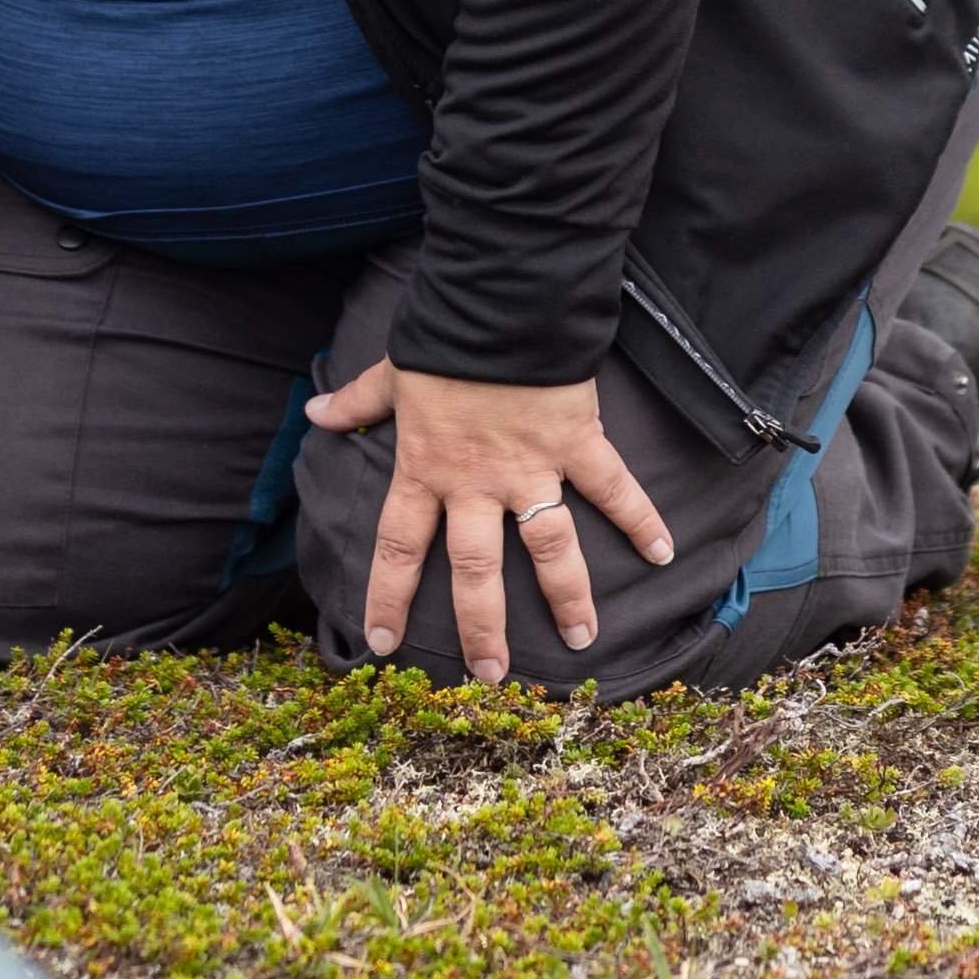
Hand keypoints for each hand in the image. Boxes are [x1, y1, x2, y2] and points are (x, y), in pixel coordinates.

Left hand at [306, 362, 674, 679]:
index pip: (398, 546)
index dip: (389, 596)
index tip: (383, 642)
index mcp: (426, 468)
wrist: (499, 303)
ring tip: (581, 640)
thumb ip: (356, 403)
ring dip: (567, 596)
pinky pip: (613, 488)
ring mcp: (530, 468)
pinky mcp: (577, 443)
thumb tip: (316, 413)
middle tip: (492, 675)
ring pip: (548, 547)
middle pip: (476, 569)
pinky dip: (641, 517)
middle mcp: (476, 482)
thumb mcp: (391, 373)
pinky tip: (662, 552)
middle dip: (482, 627)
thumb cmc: (444, 338)